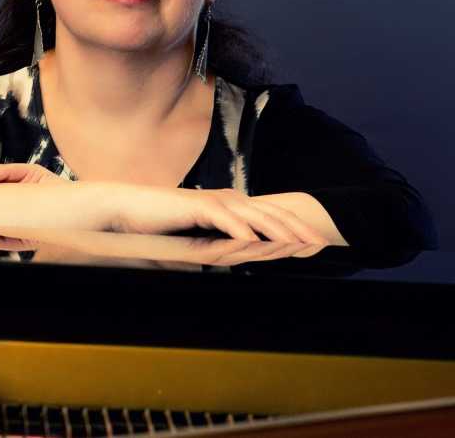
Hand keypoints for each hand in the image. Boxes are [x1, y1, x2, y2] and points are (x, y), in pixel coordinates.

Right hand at [104, 185, 329, 243]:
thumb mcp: (203, 236)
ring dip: (278, 230)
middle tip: (321, 243)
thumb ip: (226, 243)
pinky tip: (254, 242)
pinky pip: (225, 218)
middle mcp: (231, 200)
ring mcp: (216, 201)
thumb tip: (248, 254)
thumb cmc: (166, 225)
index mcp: (235, 207)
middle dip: (299, 229)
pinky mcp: (198, 205)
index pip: (273, 218)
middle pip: (272, 215)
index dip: (298, 229)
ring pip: (255, 215)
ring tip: (298, 243)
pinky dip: (241, 230)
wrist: (132, 209)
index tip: (319, 243)